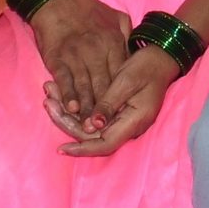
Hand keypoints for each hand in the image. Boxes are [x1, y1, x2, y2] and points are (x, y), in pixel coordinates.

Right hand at [27, 0, 129, 132]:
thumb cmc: (88, 9)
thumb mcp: (117, 17)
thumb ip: (128, 35)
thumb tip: (137, 49)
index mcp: (113, 43)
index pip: (121, 75)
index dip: (121, 96)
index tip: (123, 113)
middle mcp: (97, 52)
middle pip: (105, 86)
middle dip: (106, 109)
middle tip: (107, 128)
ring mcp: (77, 56)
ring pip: (86, 87)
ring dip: (88, 109)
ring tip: (90, 126)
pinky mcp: (58, 59)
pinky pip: (65, 81)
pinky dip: (69, 96)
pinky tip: (72, 109)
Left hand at [58, 46, 176, 156]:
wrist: (160, 58)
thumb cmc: (146, 67)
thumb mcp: (126, 81)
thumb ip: (109, 104)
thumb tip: (92, 126)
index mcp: (134, 121)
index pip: (105, 144)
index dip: (83, 149)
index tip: (62, 148)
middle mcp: (128, 126)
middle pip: (93, 136)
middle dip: (67, 122)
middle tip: (48, 102)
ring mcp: (123, 121)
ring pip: (91, 127)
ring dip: (69, 114)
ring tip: (50, 97)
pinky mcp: (118, 114)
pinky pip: (95, 118)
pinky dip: (78, 109)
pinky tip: (62, 97)